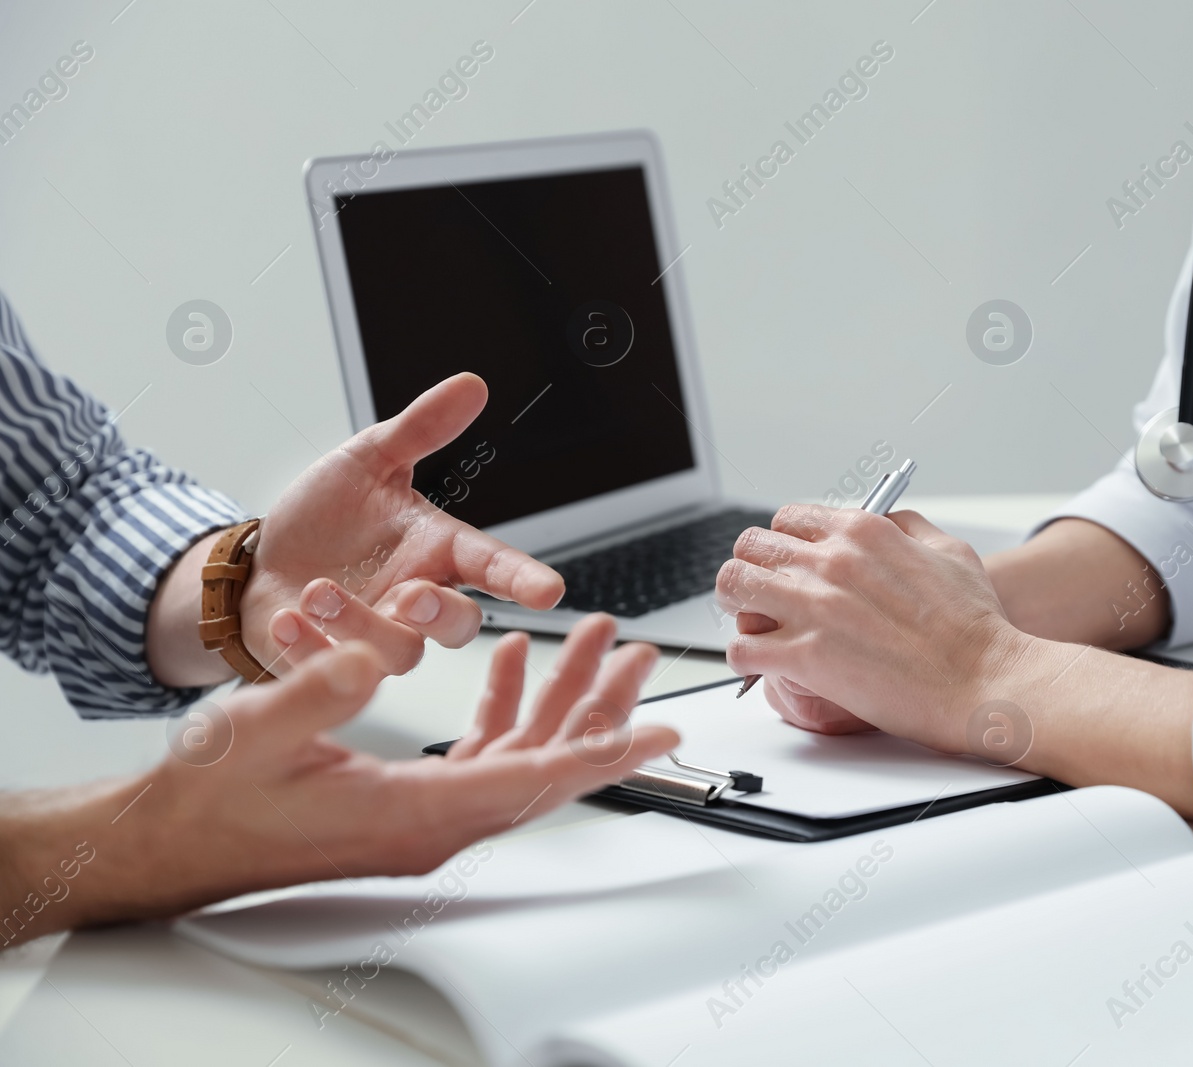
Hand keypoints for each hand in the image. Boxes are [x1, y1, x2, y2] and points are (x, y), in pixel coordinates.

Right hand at [41, 615, 674, 932]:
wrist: (172, 841)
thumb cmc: (210, 798)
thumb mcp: (259, 731)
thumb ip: (322, 689)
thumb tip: (380, 653)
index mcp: (410, 815)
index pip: (532, 781)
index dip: (603, 753)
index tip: (661, 732)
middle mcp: (432, 824)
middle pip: (544, 765)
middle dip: (598, 708)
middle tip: (637, 655)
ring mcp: (424, 816)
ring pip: (520, 758)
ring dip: (558, 699)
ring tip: (595, 643)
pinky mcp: (409, 801)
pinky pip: (480, 756)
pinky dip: (503, 707)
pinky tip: (509, 662)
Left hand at [240, 372, 562, 676]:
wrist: (261, 561)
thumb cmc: (325, 518)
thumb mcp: (370, 461)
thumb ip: (421, 429)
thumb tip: (470, 386)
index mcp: (437, 551)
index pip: (494, 566)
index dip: (524, 579)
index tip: (549, 591)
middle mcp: (416, 600)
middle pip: (459, 626)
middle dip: (443, 615)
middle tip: (414, 595)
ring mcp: (377, 636)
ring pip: (397, 652)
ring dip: (359, 623)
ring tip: (317, 591)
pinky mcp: (332, 661)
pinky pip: (332, 670)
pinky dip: (308, 647)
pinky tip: (286, 618)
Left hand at [716, 505, 1022, 753]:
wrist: (984, 680)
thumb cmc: (975, 626)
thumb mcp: (950, 551)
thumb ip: (908, 528)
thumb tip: (886, 520)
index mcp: (862, 531)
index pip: (788, 519)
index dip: (782, 543)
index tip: (787, 565)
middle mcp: (830, 562)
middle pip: (751, 546)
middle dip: (752, 569)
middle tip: (760, 594)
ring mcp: (813, 608)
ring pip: (733, 587)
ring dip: (737, 606)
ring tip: (754, 625)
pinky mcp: (804, 657)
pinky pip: (741, 649)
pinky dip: (744, 658)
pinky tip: (763, 664)